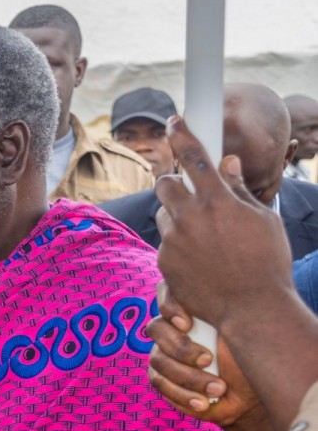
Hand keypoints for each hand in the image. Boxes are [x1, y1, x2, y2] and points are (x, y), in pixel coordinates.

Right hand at [147, 288, 260, 425]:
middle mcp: (173, 328)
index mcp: (192, 308)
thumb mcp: (244, 330)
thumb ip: (224, 310)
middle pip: (156, 328)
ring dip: (189, 377)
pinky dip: (182, 394)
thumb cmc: (252, 357)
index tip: (188, 324)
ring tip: (218, 389)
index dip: (170, 307)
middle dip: (181, 348)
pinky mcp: (161, 378)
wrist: (251, 396)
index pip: (166, 293)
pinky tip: (203, 402)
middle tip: (208, 360)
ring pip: (158, 359)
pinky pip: (159, 382)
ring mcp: (163, 354)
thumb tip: (212, 294)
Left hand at [154, 116, 293, 328]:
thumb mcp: (263, 220)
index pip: (194, 156)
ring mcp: (174, 241)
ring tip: (206, 237)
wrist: (252, 309)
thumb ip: (239, 189)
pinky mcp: (164, 262)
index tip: (174, 121)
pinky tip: (202, 259)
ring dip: (179, 217)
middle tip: (190, 192)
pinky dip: (179, 244)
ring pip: (165, 214)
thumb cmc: (267, 262)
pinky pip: (166, 242)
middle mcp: (190, 218)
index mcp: (218, 202)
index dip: (182, 134)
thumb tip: (226, 163)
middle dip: (175, 182)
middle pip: (165, 183)